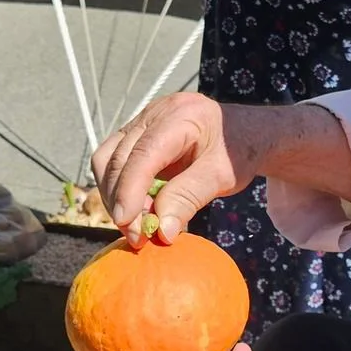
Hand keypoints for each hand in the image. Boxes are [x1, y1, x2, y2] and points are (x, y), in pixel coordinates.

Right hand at [93, 92, 259, 244]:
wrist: (244, 134)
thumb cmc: (237, 152)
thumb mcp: (223, 176)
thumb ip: (190, 198)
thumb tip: (160, 231)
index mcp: (182, 115)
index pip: (143, 153)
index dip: (130, 190)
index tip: (128, 224)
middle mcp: (155, 112)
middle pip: (119, 157)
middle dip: (121, 200)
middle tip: (136, 237)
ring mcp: (141, 121)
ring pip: (107, 159)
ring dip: (114, 196)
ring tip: (136, 226)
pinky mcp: (134, 134)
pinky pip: (113, 161)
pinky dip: (118, 189)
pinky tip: (136, 209)